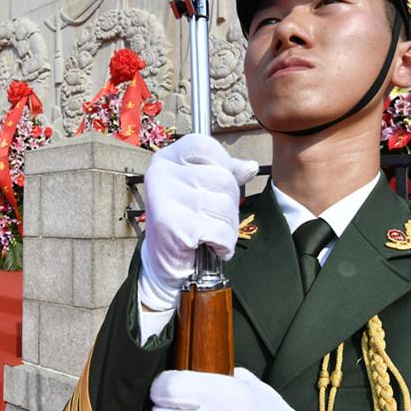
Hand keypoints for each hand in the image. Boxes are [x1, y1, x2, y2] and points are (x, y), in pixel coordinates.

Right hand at [137, 134, 257, 314]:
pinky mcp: (173, 226)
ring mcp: (165, 199)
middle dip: (229, 205)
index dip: (223, 164)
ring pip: (225, 206)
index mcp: (166, 160)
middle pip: (223, 178)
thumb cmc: (184, 223)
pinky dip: (223, 244)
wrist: (163, 265)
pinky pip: (220, 231)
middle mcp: (160, 174)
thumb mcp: (200, 190)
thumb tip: (249, 166)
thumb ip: (223, 174)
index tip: (218, 187)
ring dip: (228, 228)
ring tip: (211, 235)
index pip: (205, 146)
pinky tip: (211, 247)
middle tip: (213, 219)